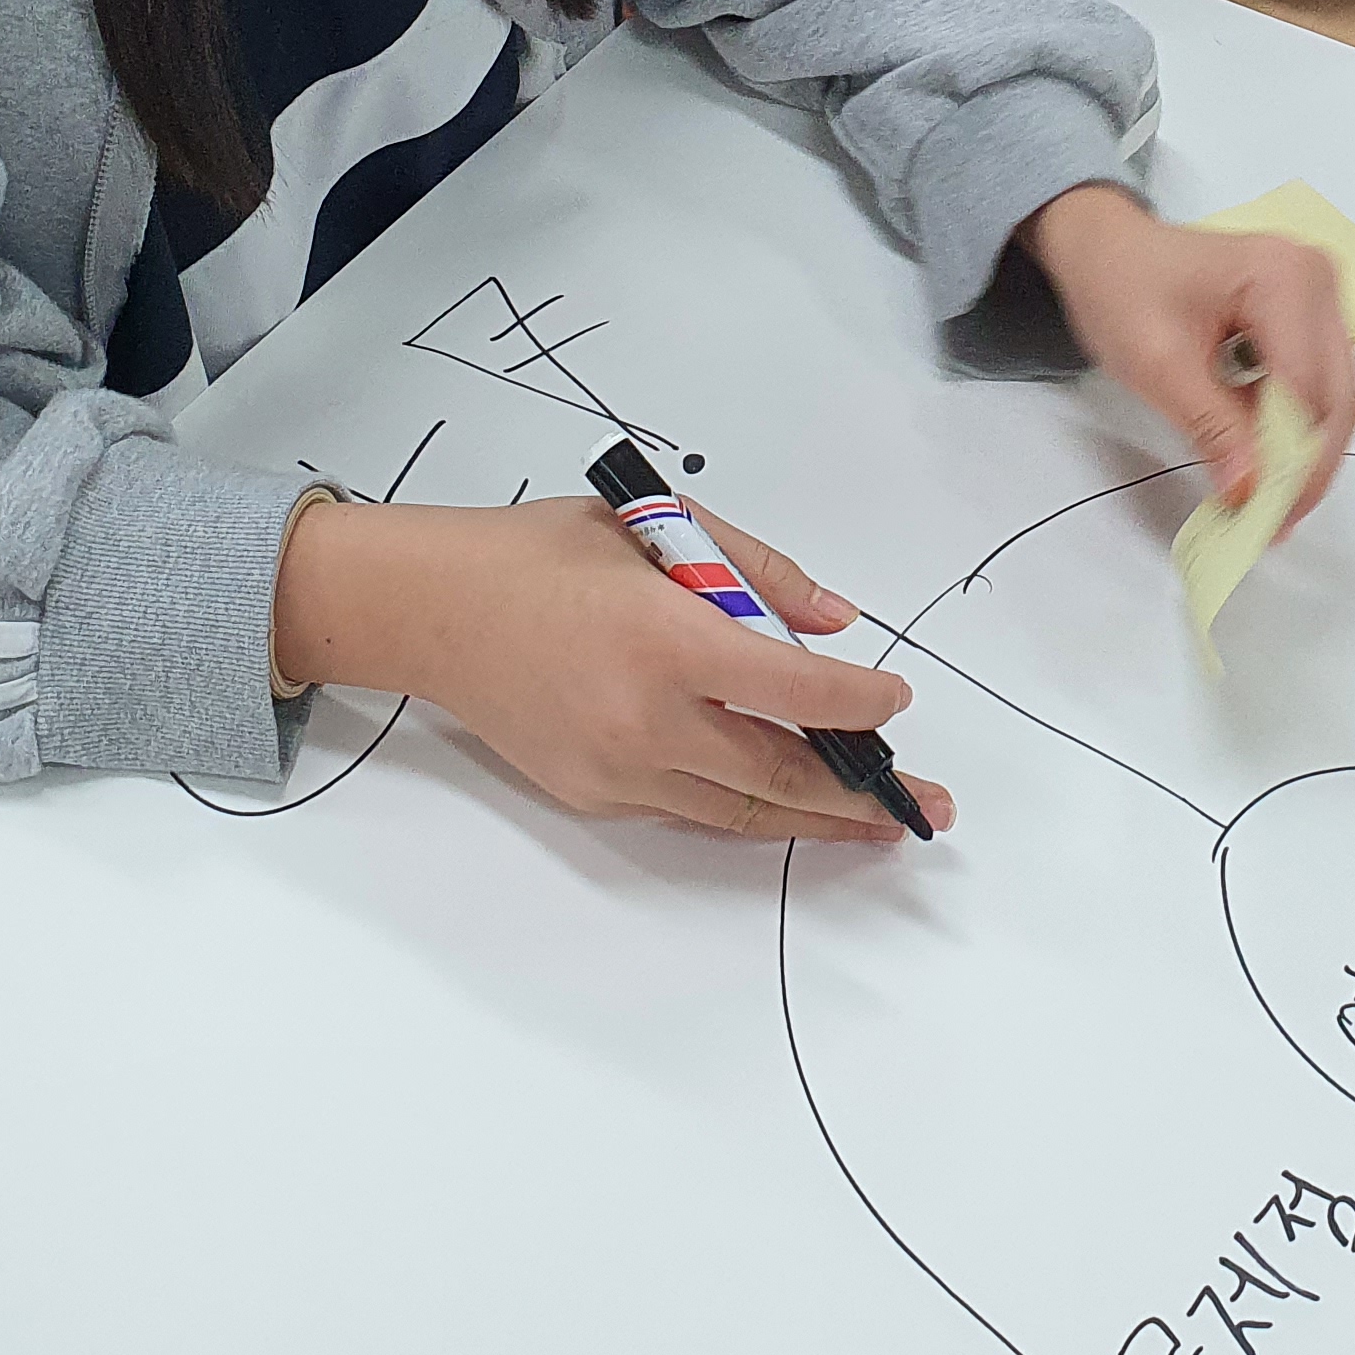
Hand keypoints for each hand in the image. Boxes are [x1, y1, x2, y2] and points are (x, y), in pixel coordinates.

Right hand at [267, 495, 947, 841]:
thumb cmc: (539, 554)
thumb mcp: (654, 528)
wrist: (431, 610)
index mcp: (667, 638)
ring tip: (877, 826)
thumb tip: (834, 623)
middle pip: (780, 772)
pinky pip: (690, 810)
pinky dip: (746, 810)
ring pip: (741, 810)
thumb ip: (755, 570)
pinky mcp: (593, 794)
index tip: (895, 700)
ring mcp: (617, 768)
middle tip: (924, 804)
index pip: (793, 686)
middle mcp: (647, 717)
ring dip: (815, 820)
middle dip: (862, 792)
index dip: (858, 702)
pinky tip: (787, 807)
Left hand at [1025, 180, 1354, 528]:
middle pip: (1336, 397)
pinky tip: (1266, 459)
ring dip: (1306, 452)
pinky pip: (1320, 385)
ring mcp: (1320, 297)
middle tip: (1273, 521)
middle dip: (1308, 466)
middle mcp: (1317, 280)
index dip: (1292, 461)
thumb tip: (1249, 490)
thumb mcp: (1158, 365)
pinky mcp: (1310, 317)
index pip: (1308, 390)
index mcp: (1283, 277)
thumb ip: (1211, 427)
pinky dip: (1297, 428)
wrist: (1107, 249)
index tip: (1266, 516)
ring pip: (1336, 397)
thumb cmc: (1123, 286)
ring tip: (1269, 500)